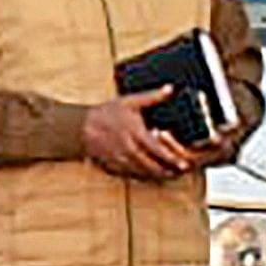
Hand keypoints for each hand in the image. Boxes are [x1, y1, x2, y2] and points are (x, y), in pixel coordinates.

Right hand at [82, 90, 203, 181]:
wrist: (82, 126)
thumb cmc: (106, 113)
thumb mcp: (130, 101)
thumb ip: (152, 97)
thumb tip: (169, 89)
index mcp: (135, 133)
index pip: (157, 149)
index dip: (171, 158)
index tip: (183, 163)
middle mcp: (128, 148)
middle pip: (152, 165)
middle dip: (167, 170)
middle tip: (180, 172)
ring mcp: (121, 159)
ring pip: (142, 172)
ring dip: (156, 175)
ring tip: (168, 174)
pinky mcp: (114, 165)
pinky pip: (131, 174)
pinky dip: (143, 175)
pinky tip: (150, 173)